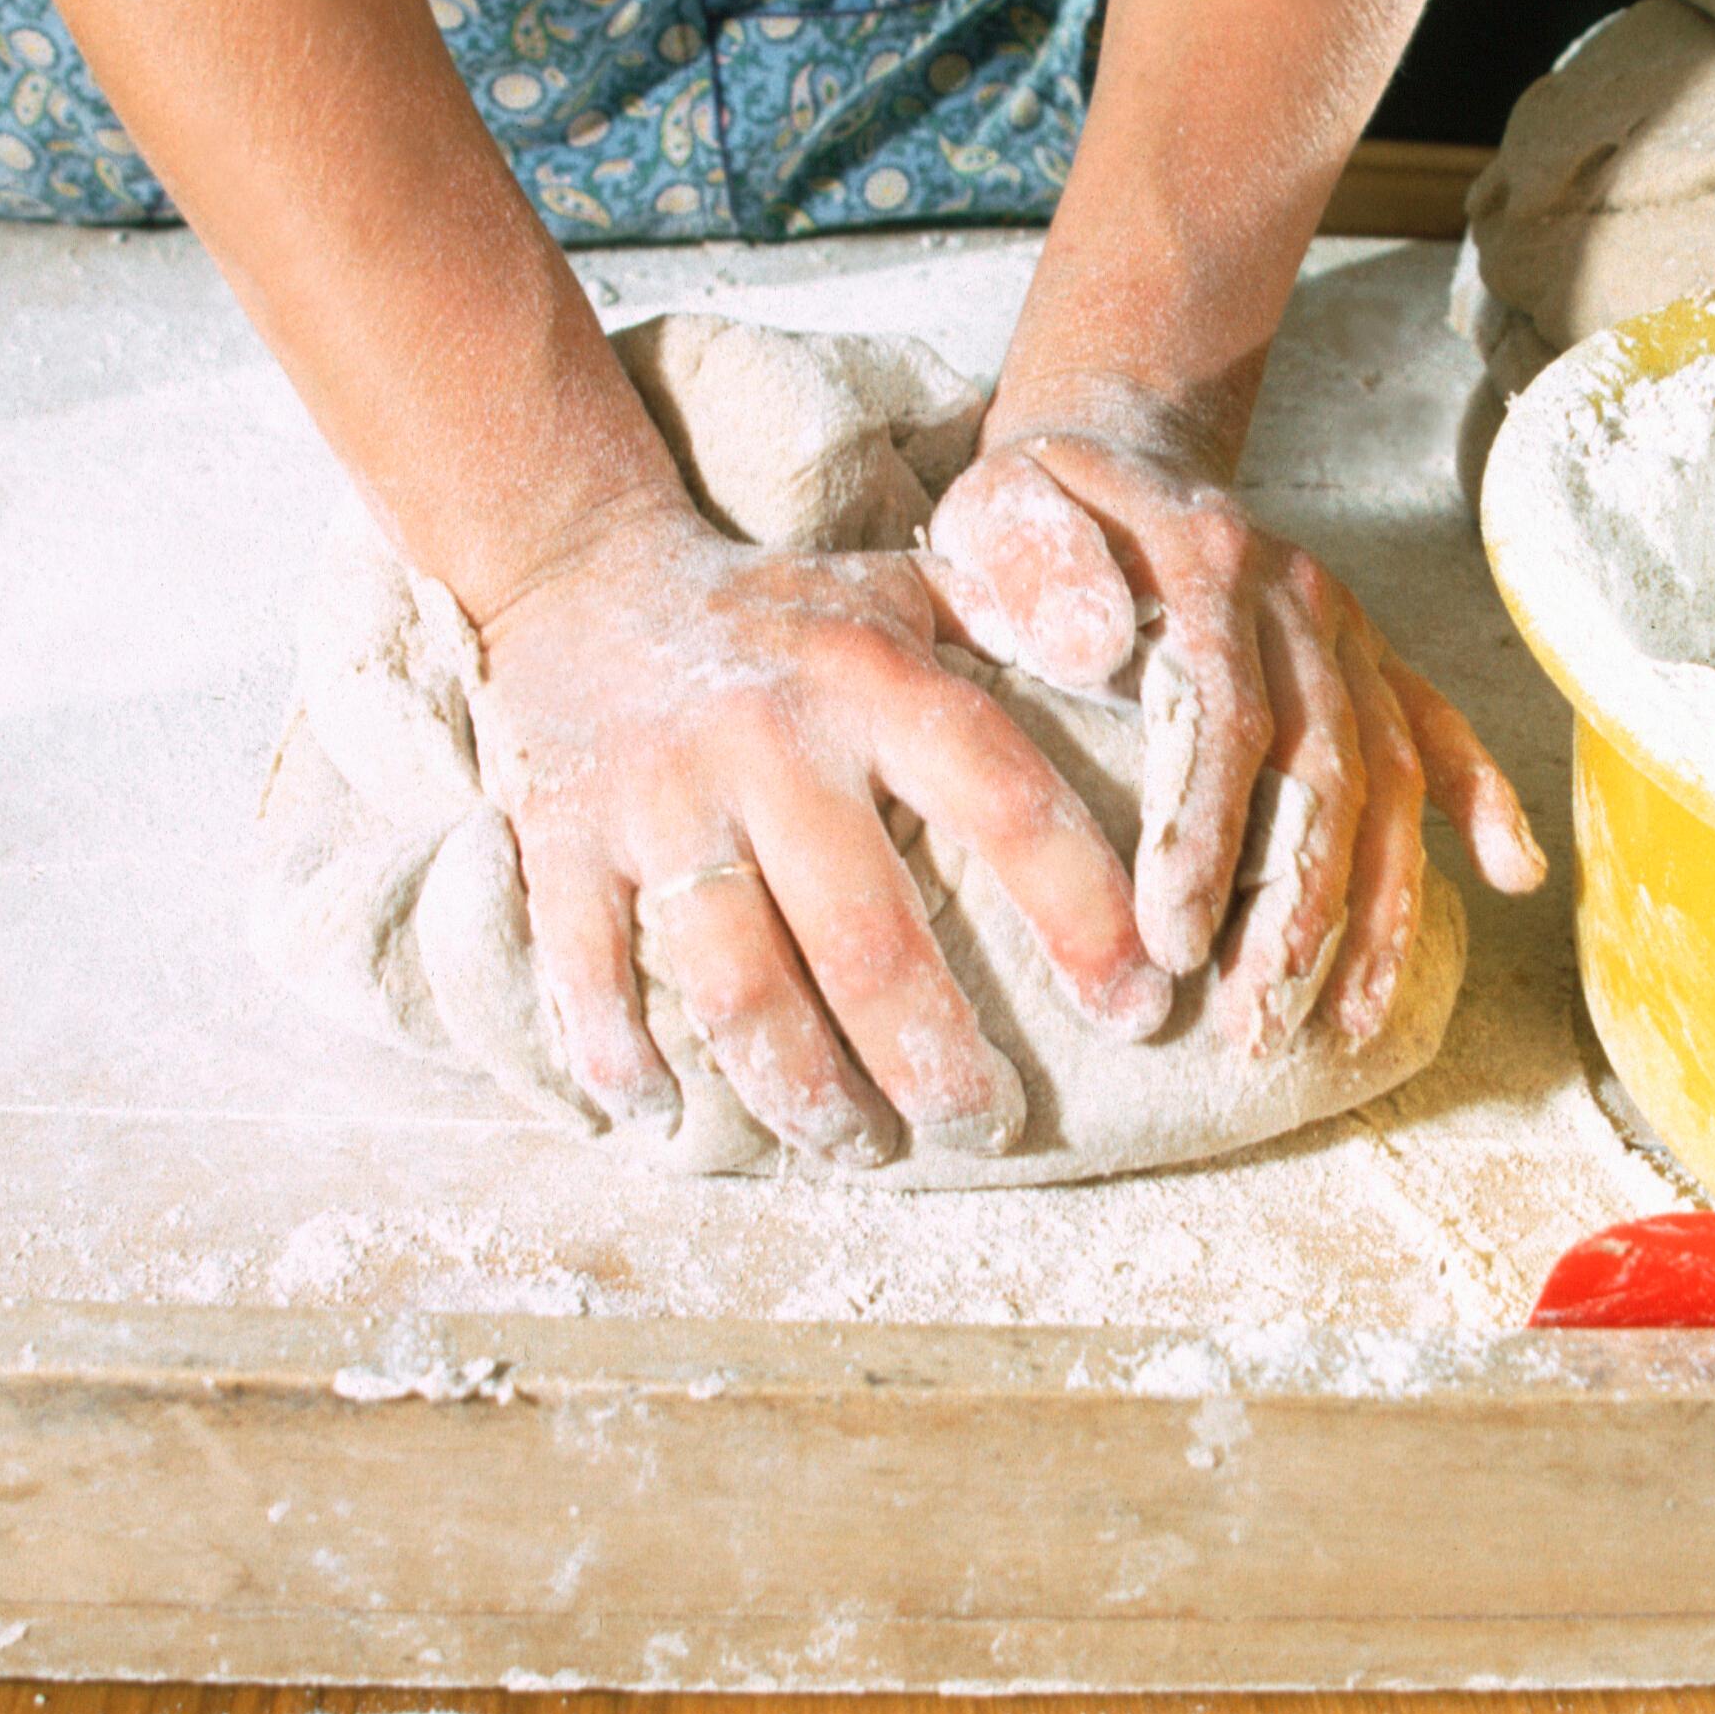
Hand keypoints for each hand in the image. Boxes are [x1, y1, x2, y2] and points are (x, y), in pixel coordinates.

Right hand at [467, 506, 1172, 1160]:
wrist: (578, 570)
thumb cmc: (784, 613)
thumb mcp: (909, 587)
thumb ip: (1025, 617)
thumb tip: (1151, 652)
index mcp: (873, 680)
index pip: (1001, 800)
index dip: (1081, 913)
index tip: (1140, 1009)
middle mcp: (768, 742)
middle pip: (866, 936)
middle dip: (937, 1057)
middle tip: (987, 1129)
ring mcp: (657, 798)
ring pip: (736, 981)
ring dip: (801, 1088)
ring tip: (857, 1143)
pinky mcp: (562, 839)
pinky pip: (587, 973)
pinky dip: (622, 1058)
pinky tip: (666, 1118)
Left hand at [930, 416, 1546, 1050]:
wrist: (1117, 444)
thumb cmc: (1036, 505)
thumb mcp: (996, 501)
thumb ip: (1029, 562)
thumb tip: (1088, 645)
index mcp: (1208, 562)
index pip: (1224, 715)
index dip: (1205, 834)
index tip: (1171, 941)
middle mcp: (1296, 596)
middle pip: (1323, 767)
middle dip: (1298, 908)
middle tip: (1256, 1022)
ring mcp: (1344, 626)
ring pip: (1389, 773)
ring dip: (1378, 904)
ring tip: (1347, 1020)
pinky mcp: (1369, 648)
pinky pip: (1440, 721)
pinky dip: (1482, 796)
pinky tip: (1509, 877)